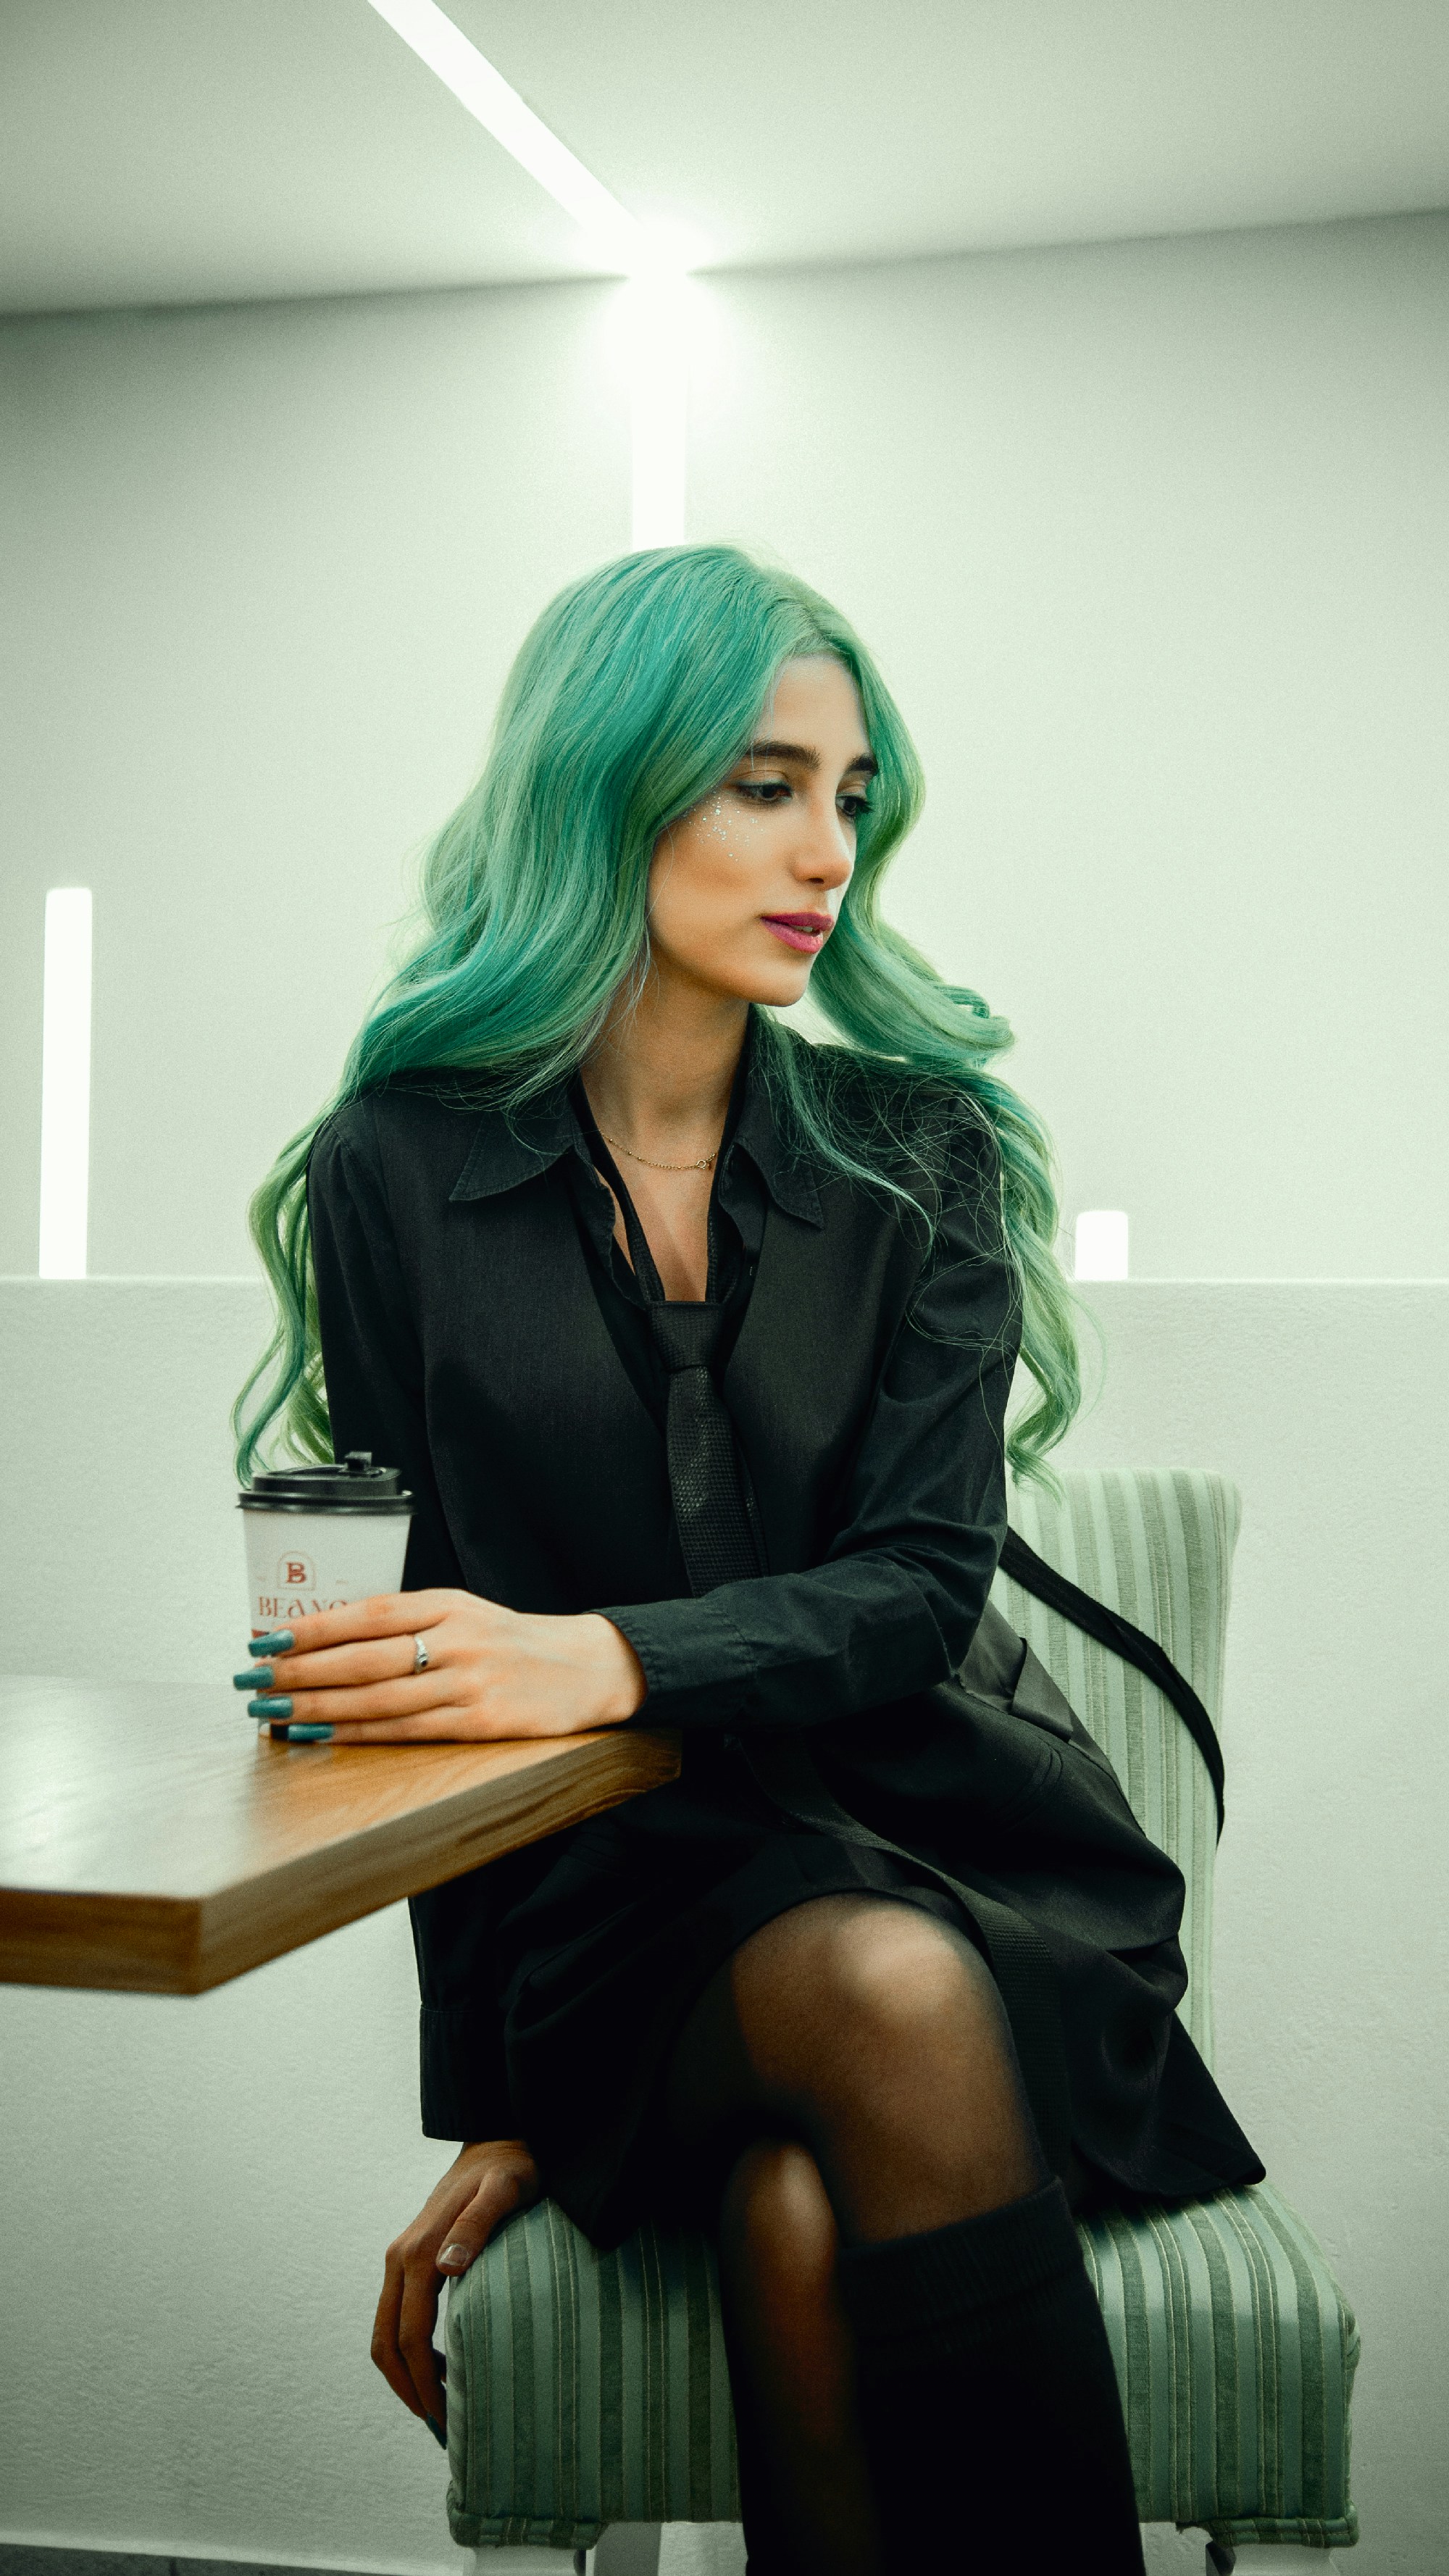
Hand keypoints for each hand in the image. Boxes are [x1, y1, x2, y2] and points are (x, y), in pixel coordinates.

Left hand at [245, 1588, 646, 1740]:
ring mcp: (469, 1683)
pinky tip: (321, 1732)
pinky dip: (357, 1733)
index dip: (311, 1628)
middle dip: (299, 1671)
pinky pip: (405, 1730)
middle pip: (363, 1657)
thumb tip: (327, 1637)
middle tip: (251, 1682)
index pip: (366, 1613)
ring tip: (271, 1713)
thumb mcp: (464, 1612)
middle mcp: (457, 1639)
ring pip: (378, 1697)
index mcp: (448, 1603)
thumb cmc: (512, 1641)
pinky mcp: (480, 1723)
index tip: (264, 1639)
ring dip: (317, 1705)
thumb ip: (407, 1622)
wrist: (587, 1667)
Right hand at [373, 2138, 542, 2425]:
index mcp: (418, 2251)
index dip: (421, 2380)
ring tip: (439, 2404)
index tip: (442, 2416)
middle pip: (386, 2339)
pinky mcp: (412, 2259)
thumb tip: (447, 2267)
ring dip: (403, 2372)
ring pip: (385, 2330)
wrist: (500, 2141)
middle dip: (405, 2387)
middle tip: (438, 2425)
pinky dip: (407, 2348)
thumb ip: (477, 2225)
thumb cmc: (512, 2168)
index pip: (409, 2333)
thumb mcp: (505, 2191)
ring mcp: (402, 2257)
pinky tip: (441, 2363)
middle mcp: (401, 2256)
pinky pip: (398, 2315)